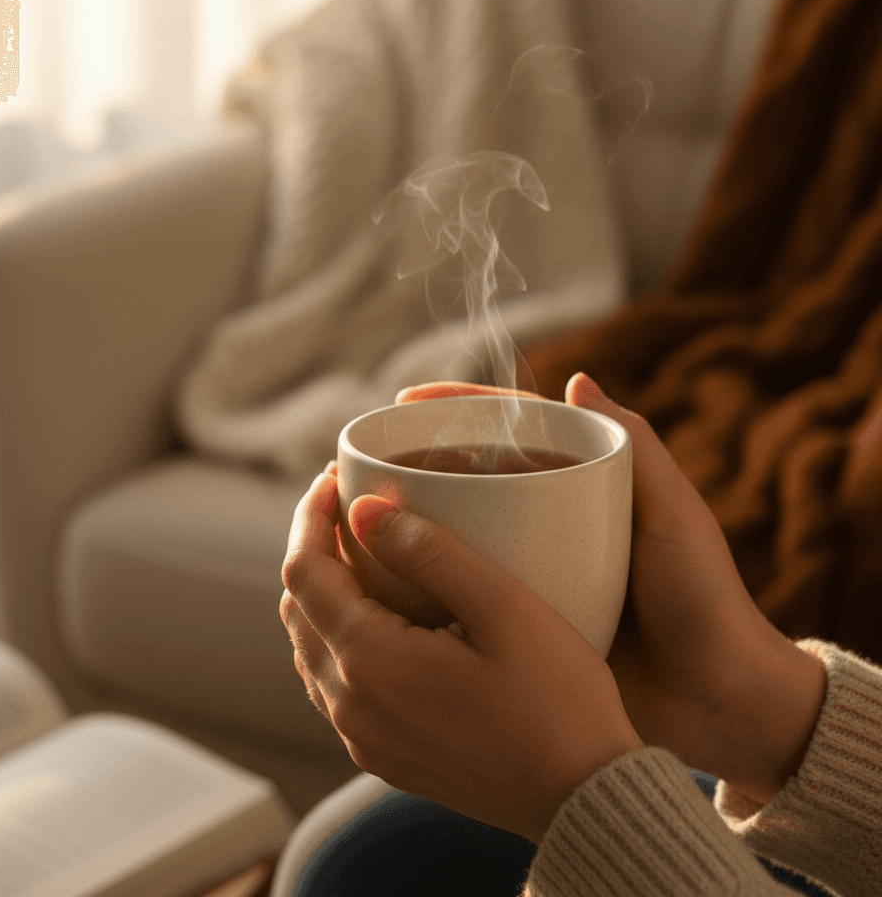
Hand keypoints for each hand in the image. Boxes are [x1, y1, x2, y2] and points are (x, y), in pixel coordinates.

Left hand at [279, 462, 642, 842]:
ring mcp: (362, 737)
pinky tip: (377, 617)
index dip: (310, 518)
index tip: (332, 479)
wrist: (584, 799)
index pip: (304, 571)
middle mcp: (350, 705)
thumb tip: (364, 508)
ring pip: (309, 647)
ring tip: (362, 553)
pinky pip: (332, 685)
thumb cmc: (557, 700)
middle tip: (350, 509)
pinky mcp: (382, 755)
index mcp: (370, 662)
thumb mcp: (503, 607)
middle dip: (314, 549)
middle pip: (297, 608)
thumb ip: (428, 551)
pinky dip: (337, 637)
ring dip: (323, 594)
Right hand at [399, 377, 827, 804]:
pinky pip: (464, 588)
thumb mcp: (674, 516)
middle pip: (470, 474)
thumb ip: (639, 448)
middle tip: (368, 456)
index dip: (456, 410)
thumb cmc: (703, 598)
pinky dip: (427, 576)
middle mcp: (544, 520)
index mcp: (579, 485)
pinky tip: (386, 574)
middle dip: (417, 458)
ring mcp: (528, 570)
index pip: (509, 430)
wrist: (716, 700)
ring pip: (458, 529)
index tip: (408, 399)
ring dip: (412, 516)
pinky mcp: (519, 619)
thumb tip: (578, 378)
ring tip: (362, 508)